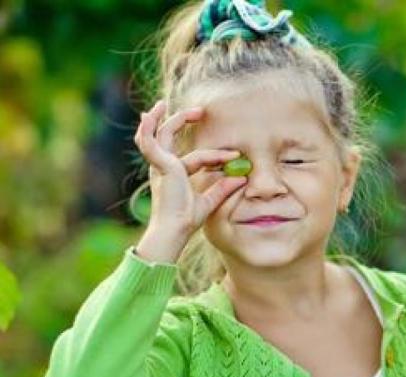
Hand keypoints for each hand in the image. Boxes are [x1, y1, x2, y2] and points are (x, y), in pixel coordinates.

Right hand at [133, 100, 246, 261]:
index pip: (197, 158)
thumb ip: (223, 188)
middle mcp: (164, 167)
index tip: (237, 155)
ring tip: (164, 104)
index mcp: (174, 175)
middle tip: (199, 111)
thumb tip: (242, 178)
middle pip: (170, 138)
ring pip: (159, 135)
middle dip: (181, 122)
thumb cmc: (187, 219)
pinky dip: (148, 127)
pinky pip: (149, 140)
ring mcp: (160, 165)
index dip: (218, 156)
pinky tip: (149, 114)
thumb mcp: (210, 201)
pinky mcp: (159, 163)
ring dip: (162, 118)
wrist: (175, 228)